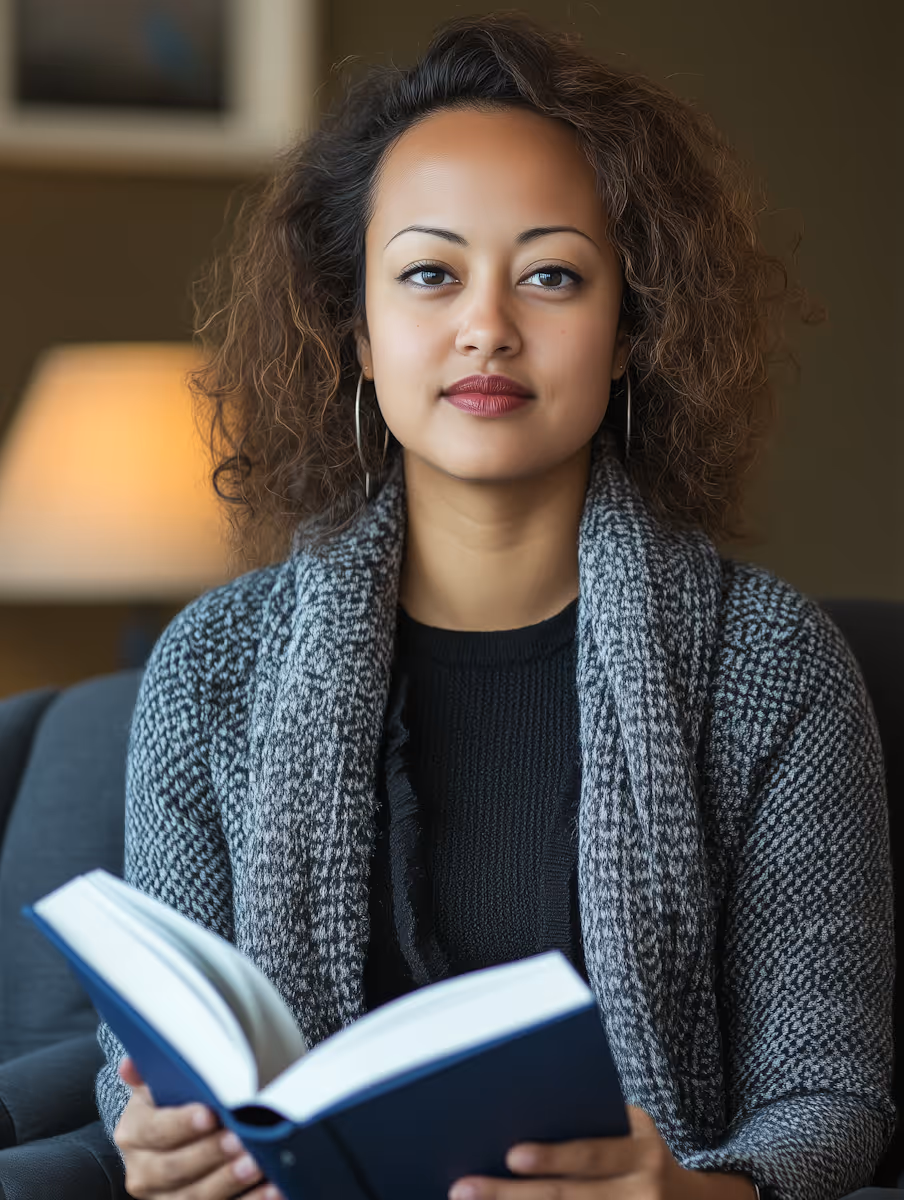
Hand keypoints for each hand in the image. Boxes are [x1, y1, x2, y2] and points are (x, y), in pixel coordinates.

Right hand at [114, 1056, 285, 1199]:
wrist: (165, 1143)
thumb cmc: (169, 1106)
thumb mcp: (157, 1086)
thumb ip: (148, 1072)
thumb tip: (131, 1064)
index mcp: (133, 1134)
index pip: (155, 1130)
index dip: (182, 1124)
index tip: (210, 1115)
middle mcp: (142, 1172)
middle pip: (174, 1168)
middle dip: (210, 1154)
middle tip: (240, 1140)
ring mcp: (163, 1198)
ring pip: (194, 1198)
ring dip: (228, 1182)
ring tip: (258, 1165)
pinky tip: (271, 1190)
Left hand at [447, 1106, 756, 1199]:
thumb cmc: (642, 1153)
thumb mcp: (634, 1131)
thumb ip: (593, 1123)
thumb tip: (519, 1110)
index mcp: (642, 1153)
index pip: (592, 1154)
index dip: (552, 1156)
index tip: (511, 1154)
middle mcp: (642, 1194)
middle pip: (569, 1199)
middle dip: (510, 1196)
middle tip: (462, 1190)